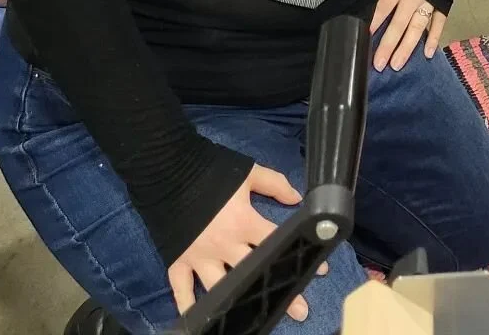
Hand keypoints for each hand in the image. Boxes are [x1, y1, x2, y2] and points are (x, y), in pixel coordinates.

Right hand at [168, 165, 308, 320]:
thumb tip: (297, 198)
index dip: (298, 253)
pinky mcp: (178, 261)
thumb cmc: (211, 170)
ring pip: (221, 289)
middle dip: (277, 289)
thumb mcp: (247, 172)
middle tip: (300, 310)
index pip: (276, 241)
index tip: (319, 270)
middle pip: (254, 272)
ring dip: (239, 304)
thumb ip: (274, 184)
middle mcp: (223, 245)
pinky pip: (182, 290)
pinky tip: (202, 321)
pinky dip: (189, 306)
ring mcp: (199, 257)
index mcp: (242, 222)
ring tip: (257, 320)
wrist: (169, 170)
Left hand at [371, 0, 445, 70]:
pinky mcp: (442, 1)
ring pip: (416, 28)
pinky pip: (438, 22)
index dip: (372, 25)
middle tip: (378, 65)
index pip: (381, 8)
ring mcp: (428, 0)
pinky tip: (428, 53)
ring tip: (397, 65)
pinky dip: (434, 38)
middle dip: (387, 45)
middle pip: (398, 24)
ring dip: (407, 47)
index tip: (362, 40)